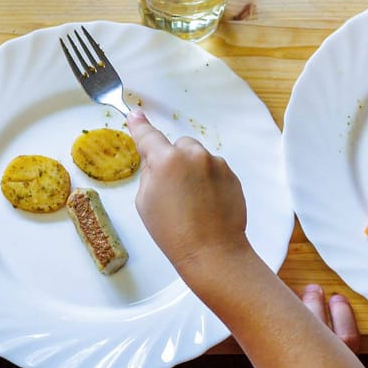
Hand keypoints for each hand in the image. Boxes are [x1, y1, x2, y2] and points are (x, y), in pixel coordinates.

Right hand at [125, 111, 251, 276]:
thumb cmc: (173, 232)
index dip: (140, 126)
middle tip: (171, 188)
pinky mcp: (231, 175)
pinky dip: (208, 181)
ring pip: (198, 157)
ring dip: (193, 170)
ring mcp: (216, 164)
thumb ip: (149, 173)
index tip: (136, 116)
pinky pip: (214, 170)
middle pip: (178, 145)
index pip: (148, 136)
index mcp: (166, 160)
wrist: (212, 251)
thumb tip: (156, 161)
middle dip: (173, 159)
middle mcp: (193, 156)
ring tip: (192, 202)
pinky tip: (206, 204)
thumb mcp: (145, 202)